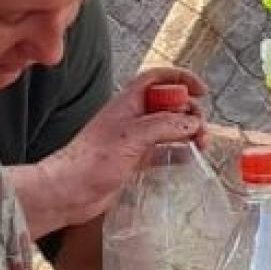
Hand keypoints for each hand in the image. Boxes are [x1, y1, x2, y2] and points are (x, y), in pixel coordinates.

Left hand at [41, 67, 206, 227]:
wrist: (69, 191)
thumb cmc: (93, 159)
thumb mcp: (133, 136)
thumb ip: (165, 125)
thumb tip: (191, 122)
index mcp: (128, 103)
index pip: (157, 78)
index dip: (180, 78)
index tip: (201, 91)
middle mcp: (133, 117)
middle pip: (169, 104)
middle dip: (189, 112)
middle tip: (200, 130)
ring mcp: (135, 139)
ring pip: (169, 128)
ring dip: (187, 132)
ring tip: (200, 145)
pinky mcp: (136, 160)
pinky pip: (164, 151)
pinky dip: (179, 152)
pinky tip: (189, 158)